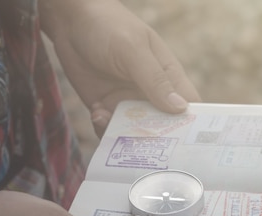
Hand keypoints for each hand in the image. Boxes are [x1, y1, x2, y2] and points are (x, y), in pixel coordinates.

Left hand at [39, 0, 200, 134]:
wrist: (69, 21)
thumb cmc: (108, 26)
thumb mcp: (132, 49)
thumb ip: (155, 79)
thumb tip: (180, 108)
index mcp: (169, 77)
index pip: (190, 107)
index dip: (193, 127)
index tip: (188, 145)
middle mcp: (152, 94)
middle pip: (164, 128)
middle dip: (157, 140)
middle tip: (146, 148)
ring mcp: (129, 103)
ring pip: (136, 134)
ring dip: (125, 136)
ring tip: (108, 121)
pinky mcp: (107, 108)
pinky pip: (111, 130)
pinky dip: (104, 129)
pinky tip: (96, 112)